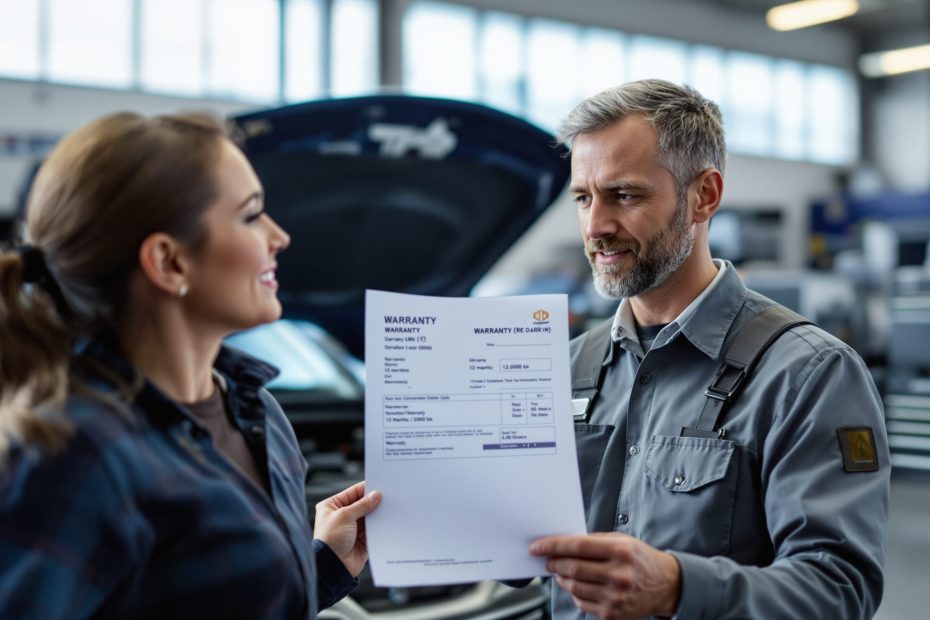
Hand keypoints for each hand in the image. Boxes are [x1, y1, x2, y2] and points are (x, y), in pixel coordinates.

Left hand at [313, 481, 381, 576]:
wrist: (332, 566)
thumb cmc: (330, 539)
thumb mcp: (345, 516)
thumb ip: (362, 505)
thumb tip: (376, 495)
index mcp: (332, 506)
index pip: (352, 493)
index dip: (366, 489)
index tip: (380, 485)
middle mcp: (341, 517)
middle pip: (362, 505)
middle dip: (373, 502)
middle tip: (388, 497)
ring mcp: (351, 529)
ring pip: (369, 517)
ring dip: (377, 515)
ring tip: (390, 508)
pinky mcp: (360, 540)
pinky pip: (373, 530)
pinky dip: (379, 527)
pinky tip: (388, 521)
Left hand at [530, 532, 680, 619]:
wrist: (665, 585)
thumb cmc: (640, 559)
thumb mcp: (622, 540)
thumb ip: (594, 541)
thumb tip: (563, 543)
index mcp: (620, 551)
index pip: (577, 546)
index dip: (553, 546)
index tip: (537, 547)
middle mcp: (619, 575)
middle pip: (572, 568)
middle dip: (554, 563)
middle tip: (548, 560)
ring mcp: (615, 597)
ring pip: (573, 587)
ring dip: (561, 578)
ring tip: (561, 572)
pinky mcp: (612, 614)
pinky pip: (581, 603)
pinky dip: (574, 593)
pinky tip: (578, 585)